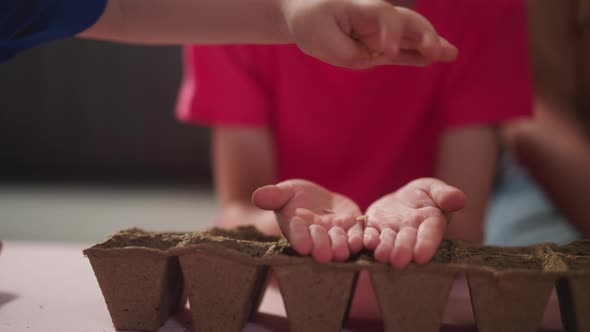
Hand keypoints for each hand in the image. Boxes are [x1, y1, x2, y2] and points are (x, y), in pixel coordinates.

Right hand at [252, 179, 362, 261]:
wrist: (317, 199)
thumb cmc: (295, 197)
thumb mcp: (284, 192)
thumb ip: (273, 196)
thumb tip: (257, 196)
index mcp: (297, 230)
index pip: (297, 235)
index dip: (299, 238)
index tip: (301, 245)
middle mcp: (317, 238)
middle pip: (320, 244)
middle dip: (321, 247)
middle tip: (323, 254)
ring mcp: (336, 235)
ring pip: (340, 244)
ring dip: (341, 247)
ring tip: (342, 250)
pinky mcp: (353, 229)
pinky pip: (358, 235)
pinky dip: (361, 238)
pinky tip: (363, 239)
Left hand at [281, 0, 457, 68]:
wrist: (306, 16)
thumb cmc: (311, 21)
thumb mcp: (318, 38)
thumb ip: (345, 51)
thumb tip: (368, 59)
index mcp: (361, 9)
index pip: (385, 16)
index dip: (392, 33)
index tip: (389, 53)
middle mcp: (376, 19)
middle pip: (408, 22)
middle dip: (425, 36)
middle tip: (438, 52)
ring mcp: (380, 33)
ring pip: (411, 36)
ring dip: (431, 44)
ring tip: (450, 54)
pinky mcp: (379, 48)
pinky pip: (403, 52)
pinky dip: (417, 55)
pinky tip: (434, 59)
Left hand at [363, 178, 465, 266]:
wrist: (402, 199)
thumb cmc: (424, 195)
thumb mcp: (434, 189)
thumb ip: (445, 194)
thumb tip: (459, 199)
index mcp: (430, 223)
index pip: (430, 234)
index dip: (427, 244)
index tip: (422, 256)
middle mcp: (409, 233)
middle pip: (406, 242)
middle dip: (402, 250)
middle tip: (398, 260)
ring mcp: (389, 233)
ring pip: (386, 241)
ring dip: (383, 248)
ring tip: (380, 255)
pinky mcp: (372, 228)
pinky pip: (366, 233)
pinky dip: (361, 238)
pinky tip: (358, 242)